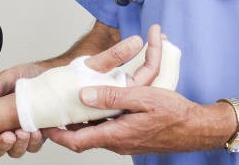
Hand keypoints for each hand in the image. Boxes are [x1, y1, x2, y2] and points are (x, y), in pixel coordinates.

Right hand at [0, 63, 47, 162]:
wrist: (49, 74)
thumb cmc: (26, 76)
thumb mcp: (9, 77)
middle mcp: (4, 129)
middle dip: (0, 145)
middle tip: (8, 136)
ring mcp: (21, 134)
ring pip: (16, 150)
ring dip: (19, 144)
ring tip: (23, 132)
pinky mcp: (37, 135)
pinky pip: (34, 146)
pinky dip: (34, 140)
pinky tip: (37, 131)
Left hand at [45, 86, 208, 154]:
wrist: (197, 128)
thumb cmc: (174, 113)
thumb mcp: (142, 97)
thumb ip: (112, 96)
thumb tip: (83, 96)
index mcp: (116, 134)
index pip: (77, 142)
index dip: (57, 135)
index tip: (41, 124)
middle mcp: (117, 142)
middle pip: (83, 138)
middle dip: (66, 127)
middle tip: (51, 111)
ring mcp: (125, 140)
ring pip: (95, 132)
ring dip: (82, 121)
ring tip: (69, 103)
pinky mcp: (132, 136)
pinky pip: (108, 128)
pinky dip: (98, 119)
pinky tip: (98, 103)